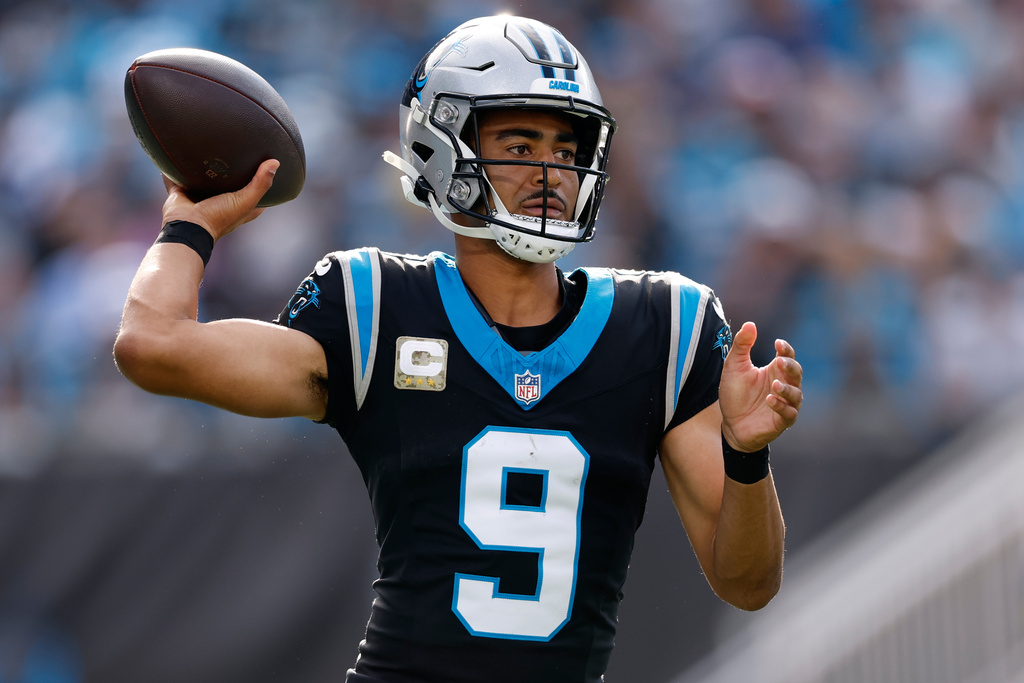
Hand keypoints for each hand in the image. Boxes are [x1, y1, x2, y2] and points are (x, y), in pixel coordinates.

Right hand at [161, 159, 279, 240]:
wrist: (186, 225)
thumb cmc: (218, 217)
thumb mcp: (246, 201)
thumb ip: (260, 183)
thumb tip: (275, 162)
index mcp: (239, 207)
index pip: (256, 194)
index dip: (262, 181)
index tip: (266, 165)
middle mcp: (221, 202)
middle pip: (231, 183)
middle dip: (233, 170)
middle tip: (237, 150)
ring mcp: (201, 197)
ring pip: (205, 178)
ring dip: (206, 168)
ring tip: (210, 145)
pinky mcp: (183, 192)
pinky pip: (179, 177)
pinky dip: (178, 168)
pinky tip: (180, 151)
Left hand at [719, 322, 802, 451]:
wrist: (730, 424)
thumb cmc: (735, 394)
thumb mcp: (733, 366)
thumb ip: (741, 345)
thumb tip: (750, 324)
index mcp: (774, 370)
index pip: (787, 356)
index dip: (786, 349)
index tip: (777, 343)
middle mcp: (783, 385)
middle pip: (797, 372)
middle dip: (790, 366)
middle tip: (779, 361)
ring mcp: (785, 403)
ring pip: (796, 394)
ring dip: (787, 389)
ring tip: (774, 385)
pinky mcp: (782, 421)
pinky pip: (789, 414)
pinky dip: (782, 407)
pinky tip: (770, 400)